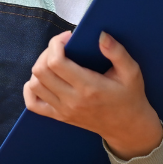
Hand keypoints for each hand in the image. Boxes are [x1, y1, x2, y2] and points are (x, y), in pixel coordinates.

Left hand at [23, 30, 162, 159]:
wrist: (128, 128)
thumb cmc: (130, 96)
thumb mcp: (131, 73)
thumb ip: (117, 52)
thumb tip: (101, 35)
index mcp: (88, 87)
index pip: (56, 62)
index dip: (56, 44)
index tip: (68, 37)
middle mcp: (72, 100)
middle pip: (40, 71)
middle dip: (47, 52)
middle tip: (62, 48)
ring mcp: (63, 110)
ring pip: (34, 84)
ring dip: (40, 67)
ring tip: (55, 61)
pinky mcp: (59, 117)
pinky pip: (33, 104)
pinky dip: (32, 89)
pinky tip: (44, 80)